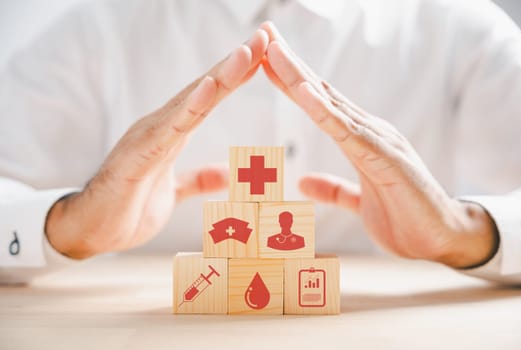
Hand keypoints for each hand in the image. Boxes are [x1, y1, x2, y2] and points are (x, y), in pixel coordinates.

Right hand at [45, 29, 269, 258]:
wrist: (90, 231)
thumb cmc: (128, 209)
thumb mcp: (174, 193)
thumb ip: (198, 180)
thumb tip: (226, 175)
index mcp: (171, 133)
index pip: (210, 99)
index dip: (237, 76)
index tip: (265, 54)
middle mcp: (162, 127)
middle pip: (205, 90)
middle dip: (236, 63)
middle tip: (265, 36)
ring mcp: (149, 137)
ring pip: (192, 102)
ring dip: (220, 75)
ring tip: (246, 51)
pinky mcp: (139, 154)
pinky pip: (170, 128)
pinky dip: (191, 106)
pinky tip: (210, 86)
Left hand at [260, 22, 497, 267]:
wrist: (444, 239)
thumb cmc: (405, 217)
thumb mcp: (358, 202)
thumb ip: (334, 190)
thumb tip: (303, 182)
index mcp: (360, 139)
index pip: (320, 103)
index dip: (291, 80)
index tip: (265, 58)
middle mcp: (368, 131)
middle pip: (321, 93)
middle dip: (290, 64)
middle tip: (264, 33)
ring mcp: (378, 141)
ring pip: (331, 104)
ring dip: (300, 77)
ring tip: (274, 51)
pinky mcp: (386, 158)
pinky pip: (348, 132)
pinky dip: (323, 110)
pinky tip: (303, 91)